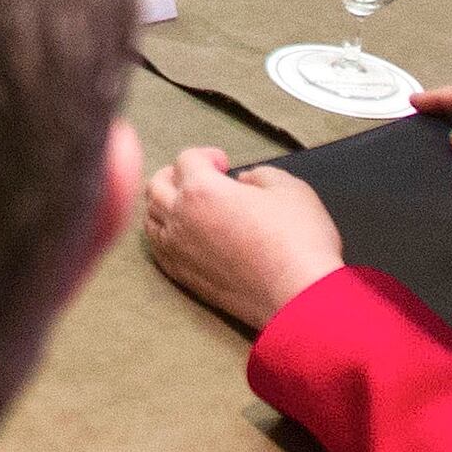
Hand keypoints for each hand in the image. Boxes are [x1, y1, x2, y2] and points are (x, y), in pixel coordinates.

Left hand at [139, 146, 345, 326]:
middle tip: (198, 177)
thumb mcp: (290, 188)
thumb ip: (261, 175)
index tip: (224, 164)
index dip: (206, 155)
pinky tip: (184, 234)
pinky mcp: (184, 277)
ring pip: (152, 218)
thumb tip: (246, 181)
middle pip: (157, 186)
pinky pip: (159, 249)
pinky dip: (165, 235)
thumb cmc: (299, 242)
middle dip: (175, 174)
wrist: (299, 296)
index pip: (186, 159)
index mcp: (202, 190)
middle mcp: (181, 218)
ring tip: (187, 204)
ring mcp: (179, 250)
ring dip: (165, 204)